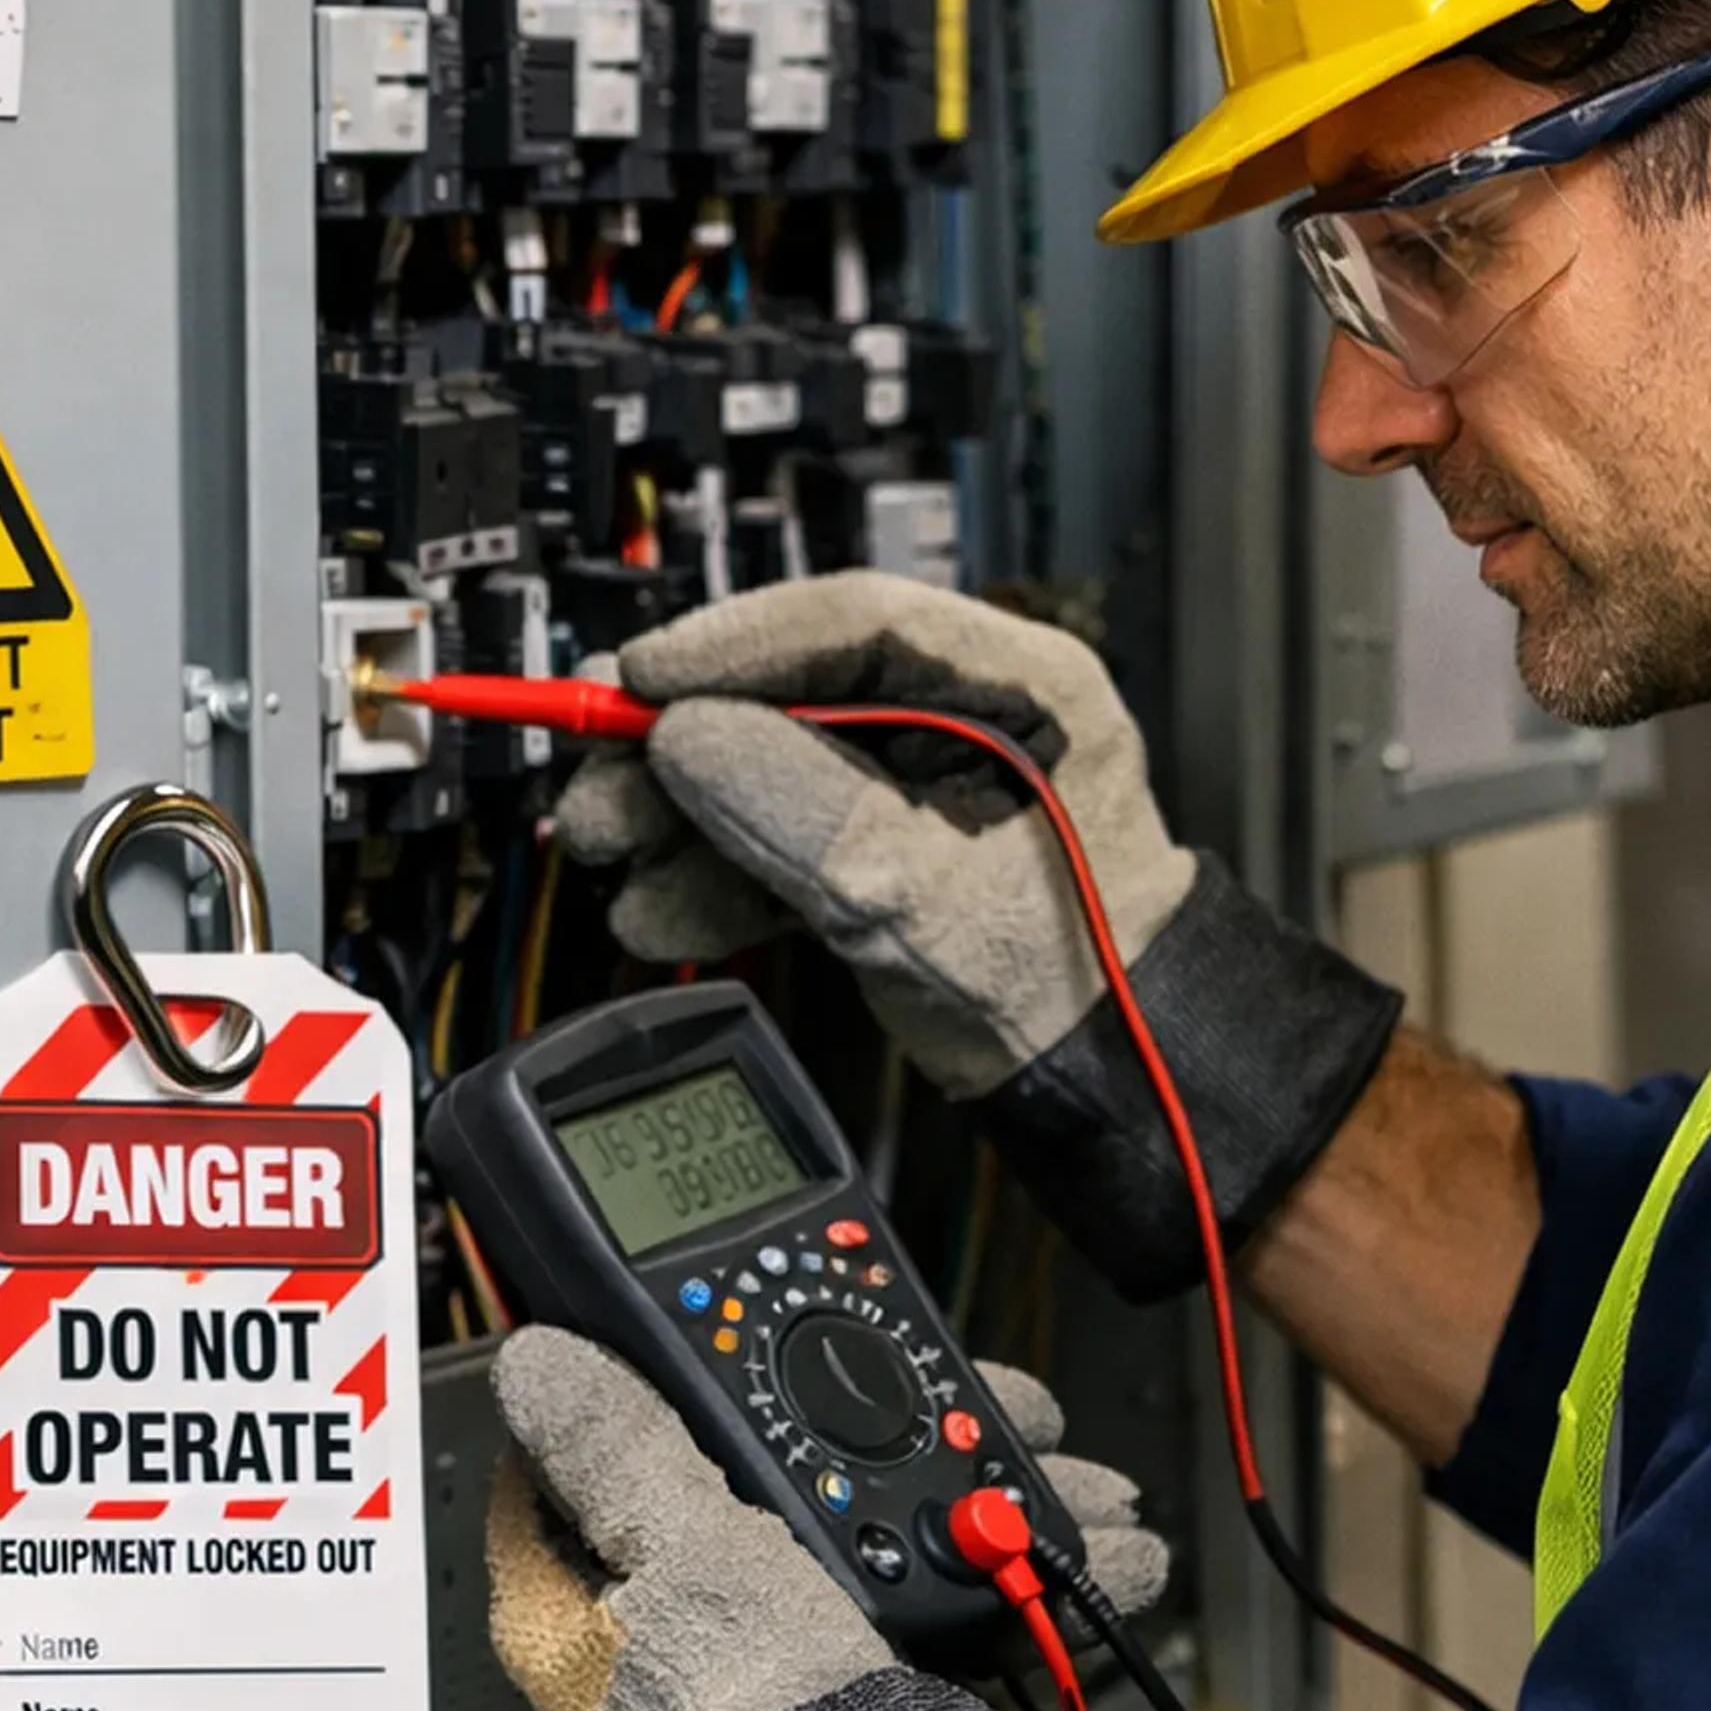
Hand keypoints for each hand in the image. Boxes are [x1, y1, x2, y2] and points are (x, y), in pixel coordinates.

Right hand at [552, 574, 1401, 1296]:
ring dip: (679, 815)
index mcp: (1020, 687)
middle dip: (682, 742)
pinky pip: (780, 836)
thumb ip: (804, 811)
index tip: (644, 680)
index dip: (734, 644)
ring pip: (770, 768)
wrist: (1114, 1088)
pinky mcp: (886, 852)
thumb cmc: (1080, 980)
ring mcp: (919, 788)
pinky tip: (659, 906)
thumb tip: (688, 742)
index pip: (855, 622)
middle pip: (792, 695)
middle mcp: (964, 721)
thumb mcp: (928, 894)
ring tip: (608, 851)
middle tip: (596, 775)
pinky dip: (716, 873)